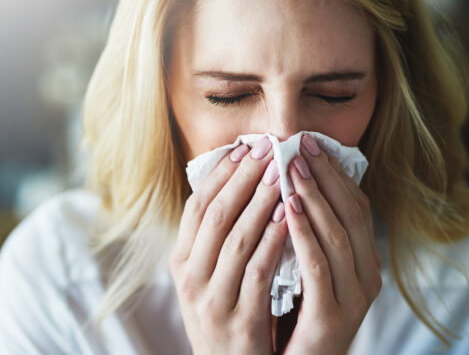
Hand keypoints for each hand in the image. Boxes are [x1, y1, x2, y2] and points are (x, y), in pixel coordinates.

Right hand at [169, 137, 287, 354]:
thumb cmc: (223, 315)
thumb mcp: (205, 278)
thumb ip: (212, 240)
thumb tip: (233, 184)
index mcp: (181, 264)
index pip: (196, 207)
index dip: (220, 175)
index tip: (244, 148)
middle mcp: (190, 279)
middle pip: (216, 215)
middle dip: (243, 178)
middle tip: (268, 150)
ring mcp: (212, 300)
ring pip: (237, 238)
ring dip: (261, 202)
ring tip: (282, 174)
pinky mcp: (240, 320)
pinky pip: (259, 271)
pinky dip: (273, 239)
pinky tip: (288, 217)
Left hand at [281, 134, 381, 354]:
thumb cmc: (297, 315)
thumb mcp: (308, 270)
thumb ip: (309, 234)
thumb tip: (291, 184)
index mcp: (364, 262)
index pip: (356, 206)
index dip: (334, 172)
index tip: (309, 142)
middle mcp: (366, 277)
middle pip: (351, 214)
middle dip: (324, 175)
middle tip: (299, 144)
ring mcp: (352, 299)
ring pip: (338, 235)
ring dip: (313, 197)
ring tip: (290, 167)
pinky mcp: (331, 318)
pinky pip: (318, 267)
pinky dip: (303, 233)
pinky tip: (285, 209)